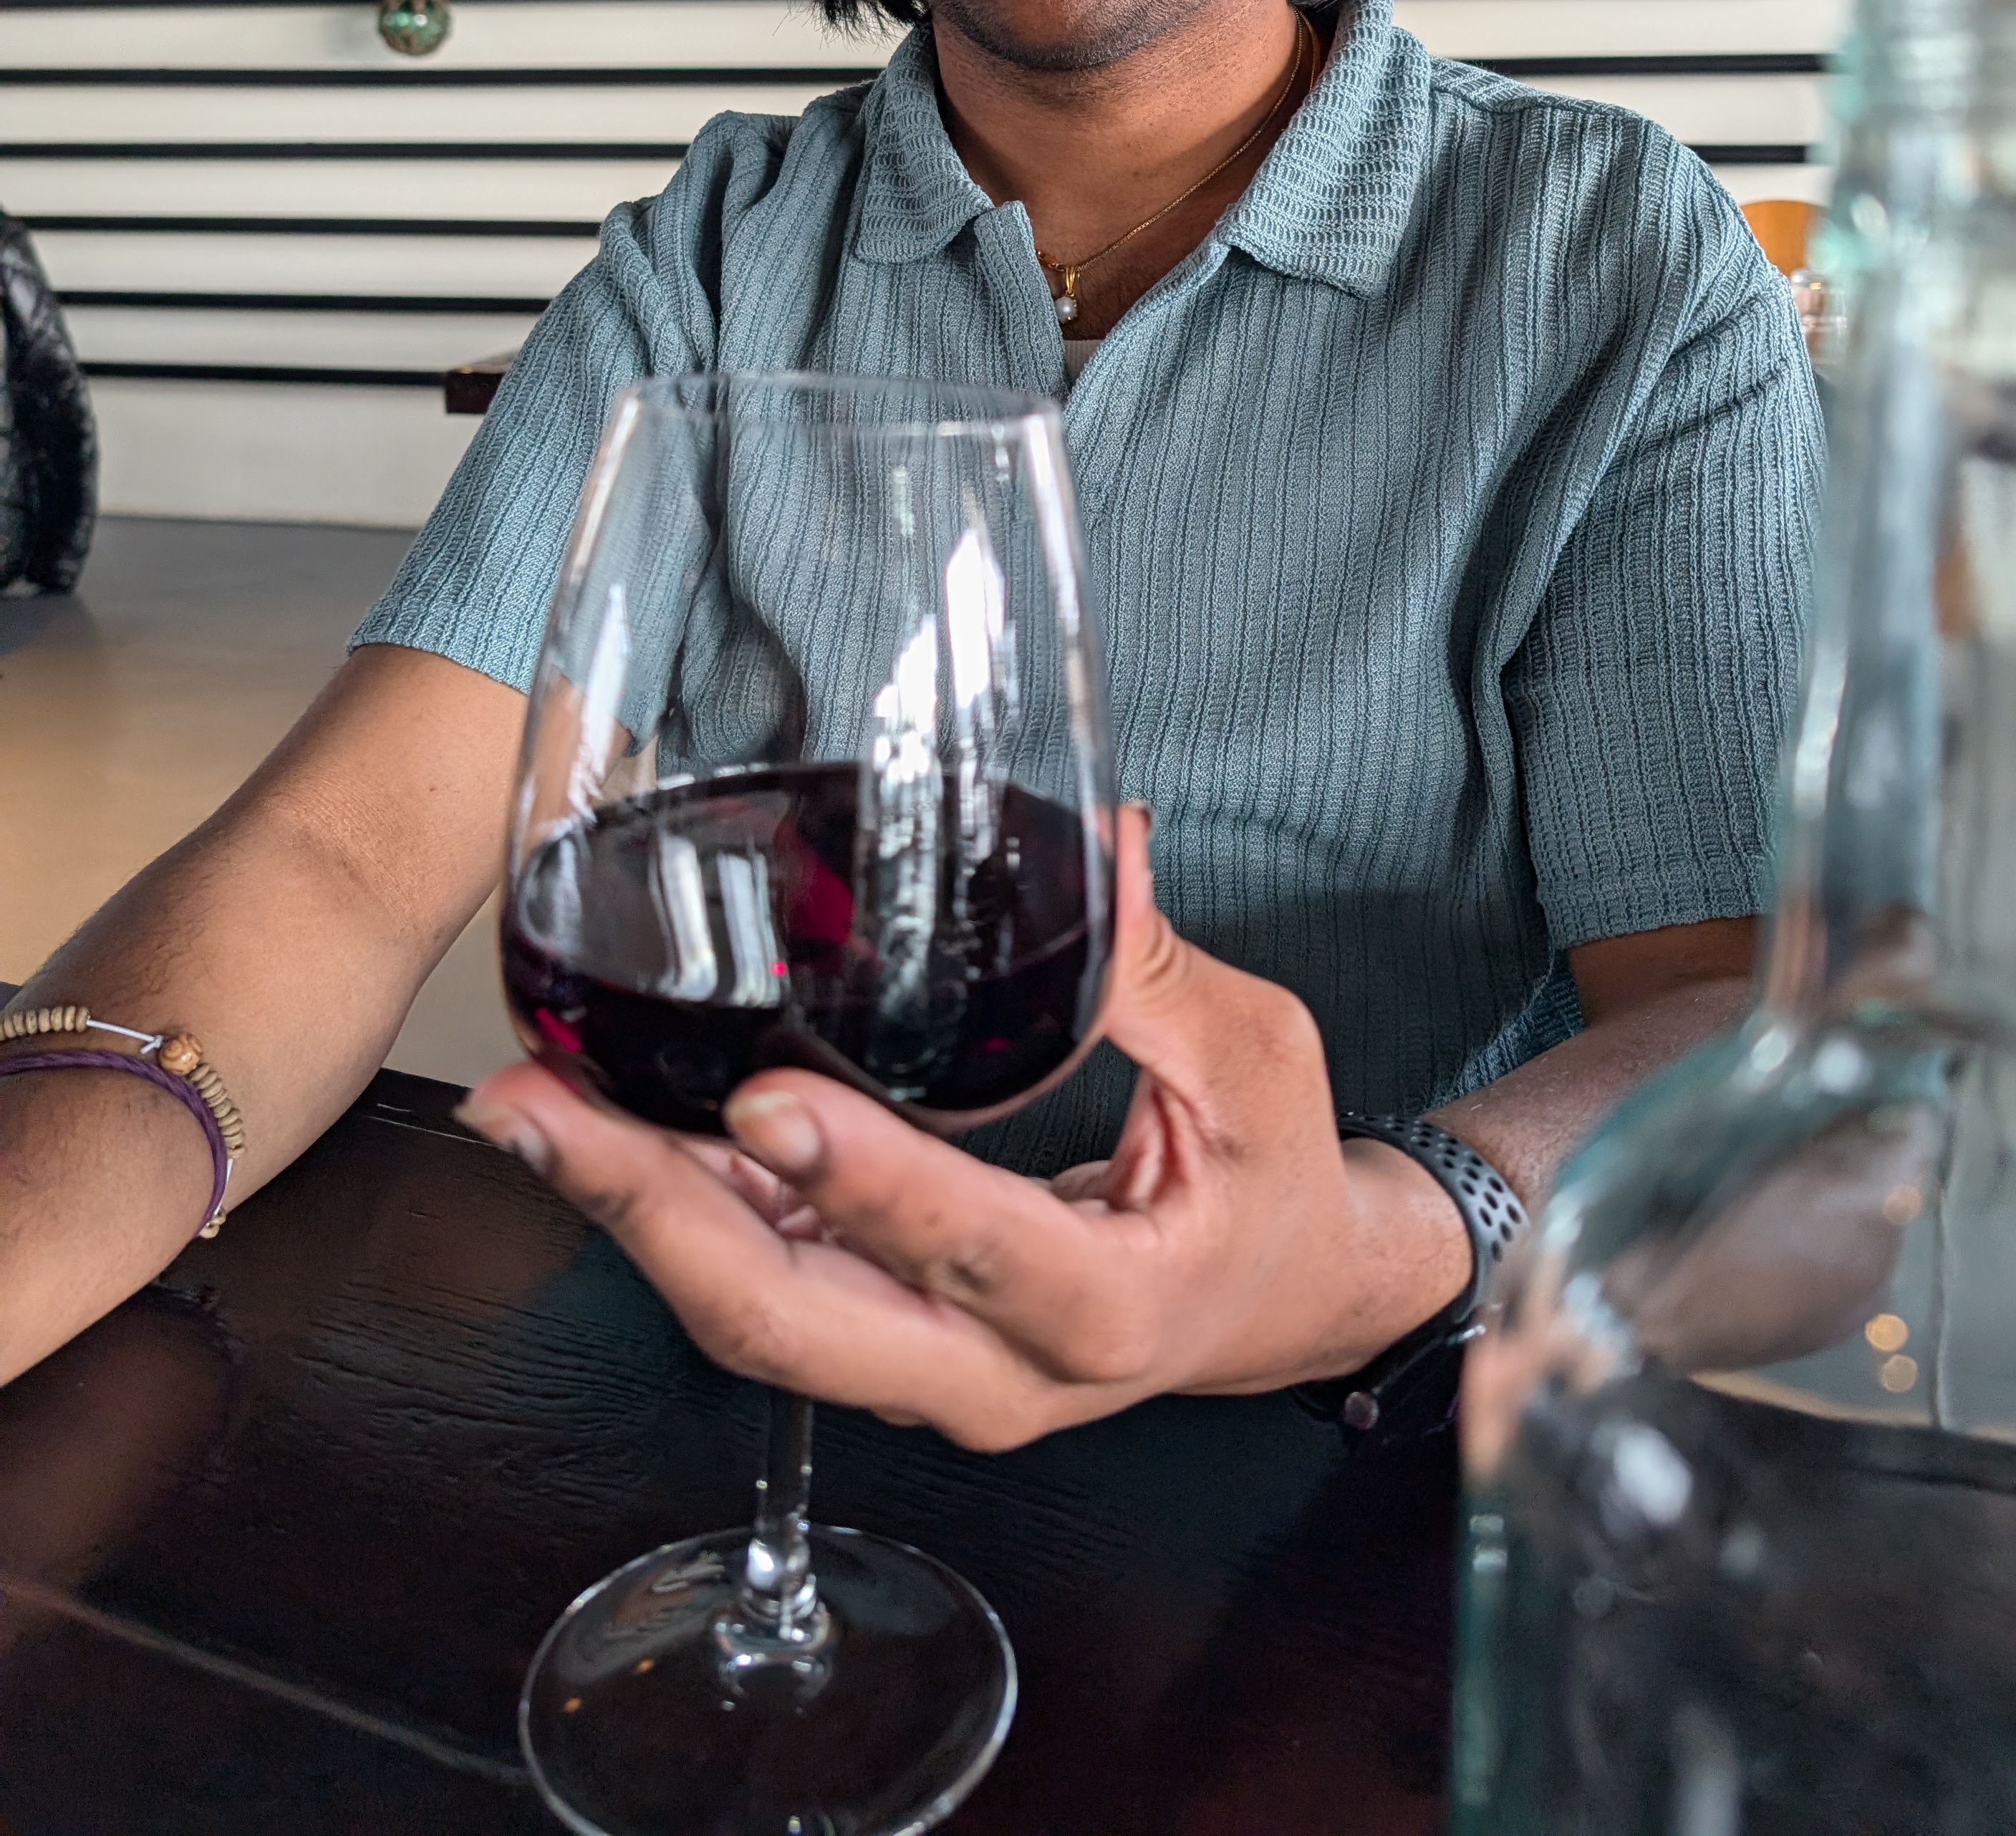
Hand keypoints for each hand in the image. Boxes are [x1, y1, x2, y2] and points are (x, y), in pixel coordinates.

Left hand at [456, 813, 1469, 1449]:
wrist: (1285, 1297)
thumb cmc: (1273, 1183)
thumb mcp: (1255, 1061)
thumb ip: (1156, 965)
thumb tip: (1102, 842)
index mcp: (1108, 1308)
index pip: (967, 1251)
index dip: (862, 1183)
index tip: (764, 1103)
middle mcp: (999, 1375)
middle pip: (795, 1323)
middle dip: (651, 1216)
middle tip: (541, 1113)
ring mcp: (929, 1376)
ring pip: (752, 1316)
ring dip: (629, 1211)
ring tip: (526, 1106)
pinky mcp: (886, 1343)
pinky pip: (761, 1289)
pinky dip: (669, 1211)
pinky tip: (596, 1129)